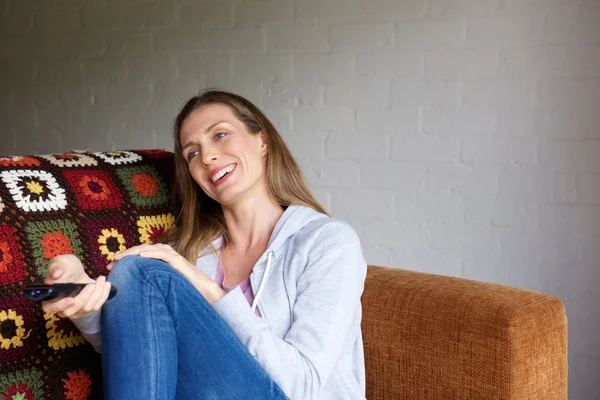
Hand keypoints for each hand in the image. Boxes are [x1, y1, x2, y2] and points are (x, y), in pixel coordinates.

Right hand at [42, 254, 112, 319]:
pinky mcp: (87, 309)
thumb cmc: (66, 268)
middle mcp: (61, 308)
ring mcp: (75, 311)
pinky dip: (103, 295)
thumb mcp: (60, 263)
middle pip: (72, 310)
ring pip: (87, 308)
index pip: (51, 308)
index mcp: (49, 298)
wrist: (76, 273)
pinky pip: (96, 306)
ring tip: (101, 279)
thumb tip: (56, 274)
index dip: (61, 305)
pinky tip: (106, 284)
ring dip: (96, 294)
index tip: (71, 299)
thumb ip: (56, 266)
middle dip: (84, 298)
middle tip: (91, 285)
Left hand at [108, 244, 225, 303]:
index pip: (139, 255)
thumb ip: (149, 283)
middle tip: (111, 263)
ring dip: (134, 252)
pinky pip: (163, 254)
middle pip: (142, 249)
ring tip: (122, 258)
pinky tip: (141, 256)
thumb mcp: (161, 286)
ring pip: (150, 249)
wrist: (202, 291)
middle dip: (126, 255)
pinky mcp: (178, 260)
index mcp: (160, 259)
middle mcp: (165, 254)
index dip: (125, 258)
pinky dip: (151, 253)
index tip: (111, 267)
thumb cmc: (182, 290)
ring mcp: (172, 256)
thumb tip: (131, 291)